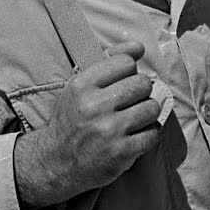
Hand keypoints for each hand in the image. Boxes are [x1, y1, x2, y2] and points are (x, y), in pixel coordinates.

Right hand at [14, 39, 161, 209]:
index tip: (122, 82)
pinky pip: (153, 133)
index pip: (126, 63)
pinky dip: (148, 134)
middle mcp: (95, 106)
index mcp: (82, 85)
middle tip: (131, 101)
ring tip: (135, 118)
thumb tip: (139, 47)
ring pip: (152, 108)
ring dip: (147, 112)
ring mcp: (109, 131)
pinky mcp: (121, 152)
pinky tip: (136, 135)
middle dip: (141, 91)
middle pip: (143, 83)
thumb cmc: (73, 118)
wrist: (57, 162)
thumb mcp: (81, 86)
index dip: (129, 71)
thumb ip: (110, 61)